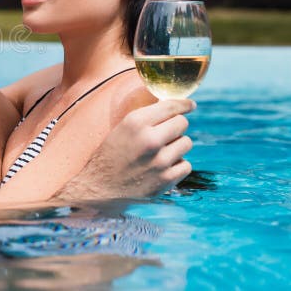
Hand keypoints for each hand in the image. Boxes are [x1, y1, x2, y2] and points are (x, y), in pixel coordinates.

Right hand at [58, 99, 194, 199]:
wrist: (100, 187)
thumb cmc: (110, 155)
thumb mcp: (122, 128)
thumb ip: (146, 117)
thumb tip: (171, 105)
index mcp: (135, 123)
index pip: (171, 106)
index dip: (183, 104)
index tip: (190, 104)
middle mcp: (149, 139)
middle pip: (182, 123)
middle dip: (176, 126)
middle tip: (165, 133)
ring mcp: (160, 161)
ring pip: (186, 143)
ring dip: (177, 145)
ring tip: (160, 152)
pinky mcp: (166, 179)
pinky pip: (185, 164)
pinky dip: (177, 165)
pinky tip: (162, 167)